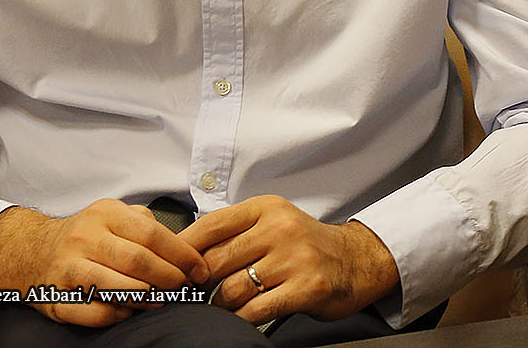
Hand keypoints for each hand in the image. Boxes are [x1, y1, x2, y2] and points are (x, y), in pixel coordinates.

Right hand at [0, 200, 208, 326]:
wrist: (31, 250)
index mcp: (105, 214)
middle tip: (183, 288)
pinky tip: (128, 312)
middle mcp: (85, 238)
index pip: (153, 234)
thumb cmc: (86, 235)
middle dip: (169, 278)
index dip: (182, 255)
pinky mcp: (56, 296)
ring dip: (146, 298)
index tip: (199, 271)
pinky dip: (116, 315)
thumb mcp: (114, 215)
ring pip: (116, 287)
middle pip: (138, 261)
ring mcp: (68, 268)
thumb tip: (185, 247)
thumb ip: (146, 224)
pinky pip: (92, 311)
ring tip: (162, 301)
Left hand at [180, 194, 399, 324]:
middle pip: (216, 261)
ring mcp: (295, 259)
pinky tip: (241, 316)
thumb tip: (185, 253)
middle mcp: (281, 229)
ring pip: (233, 289)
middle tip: (194, 292)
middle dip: (199, 283)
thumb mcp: (273, 222)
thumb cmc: (306, 244)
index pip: (211, 225)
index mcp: (267, 208)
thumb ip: (235, 232)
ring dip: (220, 304)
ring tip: (222, 305)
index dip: (184, 250)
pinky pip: (256, 310)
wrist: (355, 261)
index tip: (172, 268)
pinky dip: (241, 317)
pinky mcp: (305, 288)